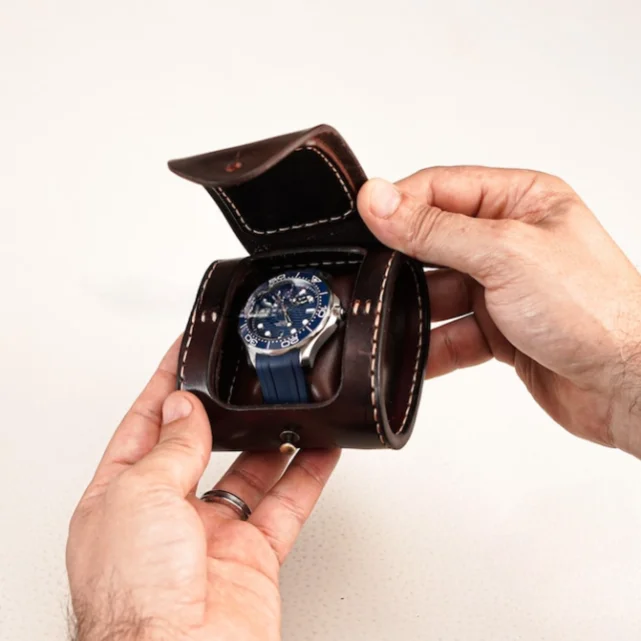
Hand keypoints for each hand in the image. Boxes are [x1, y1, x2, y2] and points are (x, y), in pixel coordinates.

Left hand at [66, 337, 339, 640]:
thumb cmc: (134, 599)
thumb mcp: (140, 495)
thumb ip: (172, 446)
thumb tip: (186, 407)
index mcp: (121, 498)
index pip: (144, 426)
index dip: (163, 386)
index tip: (181, 354)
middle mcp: (165, 517)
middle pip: (199, 447)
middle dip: (221, 414)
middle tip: (243, 383)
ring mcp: (211, 537)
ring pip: (250, 473)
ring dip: (272, 441)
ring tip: (289, 409)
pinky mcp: (253, 556)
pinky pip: (285, 505)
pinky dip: (307, 476)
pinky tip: (319, 452)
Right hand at [357, 168, 640, 457]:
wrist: (630, 385)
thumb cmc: (594, 309)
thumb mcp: (504, 254)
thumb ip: (435, 229)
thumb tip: (380, 200)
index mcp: (520, 201)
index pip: (441, 189)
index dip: (400, 205)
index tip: (364, 223)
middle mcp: (510, 241)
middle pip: (433, 242)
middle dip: (401, 264)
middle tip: (368, 279)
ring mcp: (504, 287)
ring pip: (437, 293)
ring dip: (414, 312)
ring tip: (389, 323)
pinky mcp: (499, 330)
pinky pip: (451, 333)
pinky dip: (431, 348)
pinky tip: (414, 359)